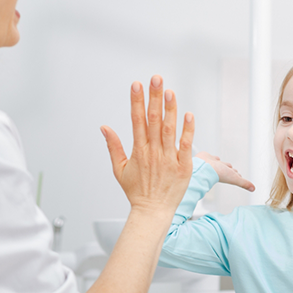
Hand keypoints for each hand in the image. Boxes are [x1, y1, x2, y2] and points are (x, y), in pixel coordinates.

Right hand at [101, 76, 194, 213]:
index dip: (136, 101)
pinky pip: (186, 145)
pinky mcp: (183, 166)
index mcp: (138, 151)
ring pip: (169, 129)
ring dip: (170, 109)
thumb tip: (104, 127)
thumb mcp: (119, 169)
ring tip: (170, 91)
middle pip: (153, 120)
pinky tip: (188, 114)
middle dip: (154, 98)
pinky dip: (187, 130)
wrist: (153, 213)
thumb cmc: (137, 192)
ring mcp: (169, 159)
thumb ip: (113, 147)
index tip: (136, 85)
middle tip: (156, 79)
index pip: (136, 121)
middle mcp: (153, 153)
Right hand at [195, 151, 254, 191]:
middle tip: (232, 168)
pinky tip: (213, 158)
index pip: (234, 174)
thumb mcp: (234, 178)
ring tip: (222, 163)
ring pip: (219, 162)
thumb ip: (244, 183)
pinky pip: (211, 157)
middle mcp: (220, 169)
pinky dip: (213, 158)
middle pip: (227, 168)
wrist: (204, 167)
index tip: (239, 176)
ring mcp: (213, 164)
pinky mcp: (207, 158)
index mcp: (227, 173)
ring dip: (221, 163)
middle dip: (229, 168)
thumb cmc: (217, 174)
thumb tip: (253, 189)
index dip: (237, 174)